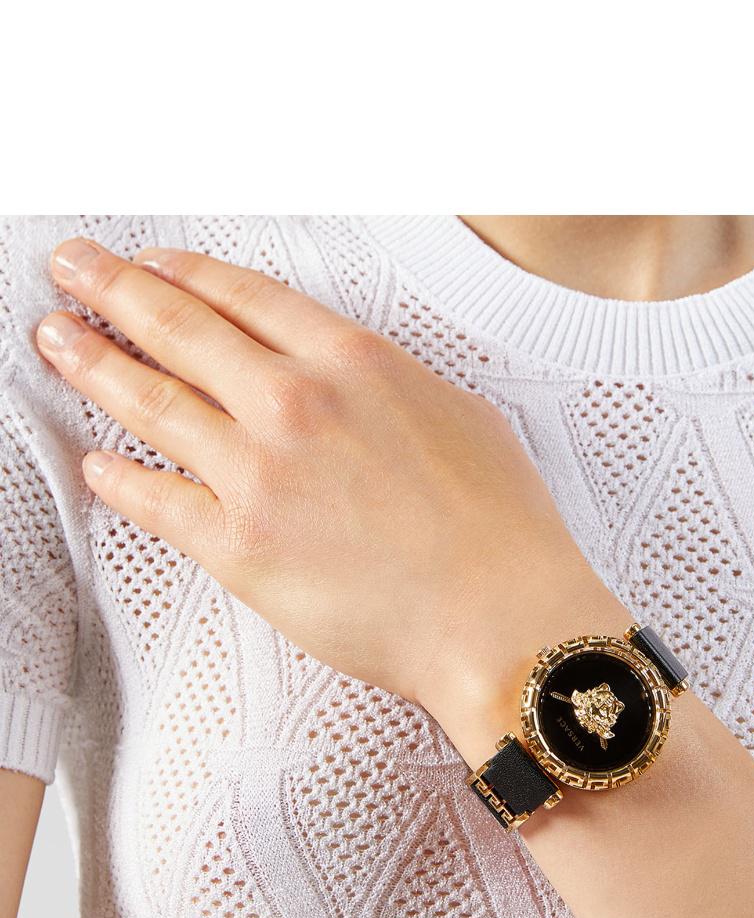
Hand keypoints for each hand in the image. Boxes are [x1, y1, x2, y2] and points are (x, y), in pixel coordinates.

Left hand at [37, 239, 617, 750]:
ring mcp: (260, 476)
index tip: (150, 264)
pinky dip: (119, 480)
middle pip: (180, 330)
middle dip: (112, 290)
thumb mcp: (463, 417)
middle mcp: (296, 405)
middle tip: (72, 269)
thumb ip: (394, 387)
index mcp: (354, 364)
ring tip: (55, 341)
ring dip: (94, 364)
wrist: (499, 618)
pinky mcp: (241, 550)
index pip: (244, 297)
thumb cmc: (500, 530)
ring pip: (152, 403)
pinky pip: (159, 503)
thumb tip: (359, 383)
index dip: (184, 274)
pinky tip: (96, 464)